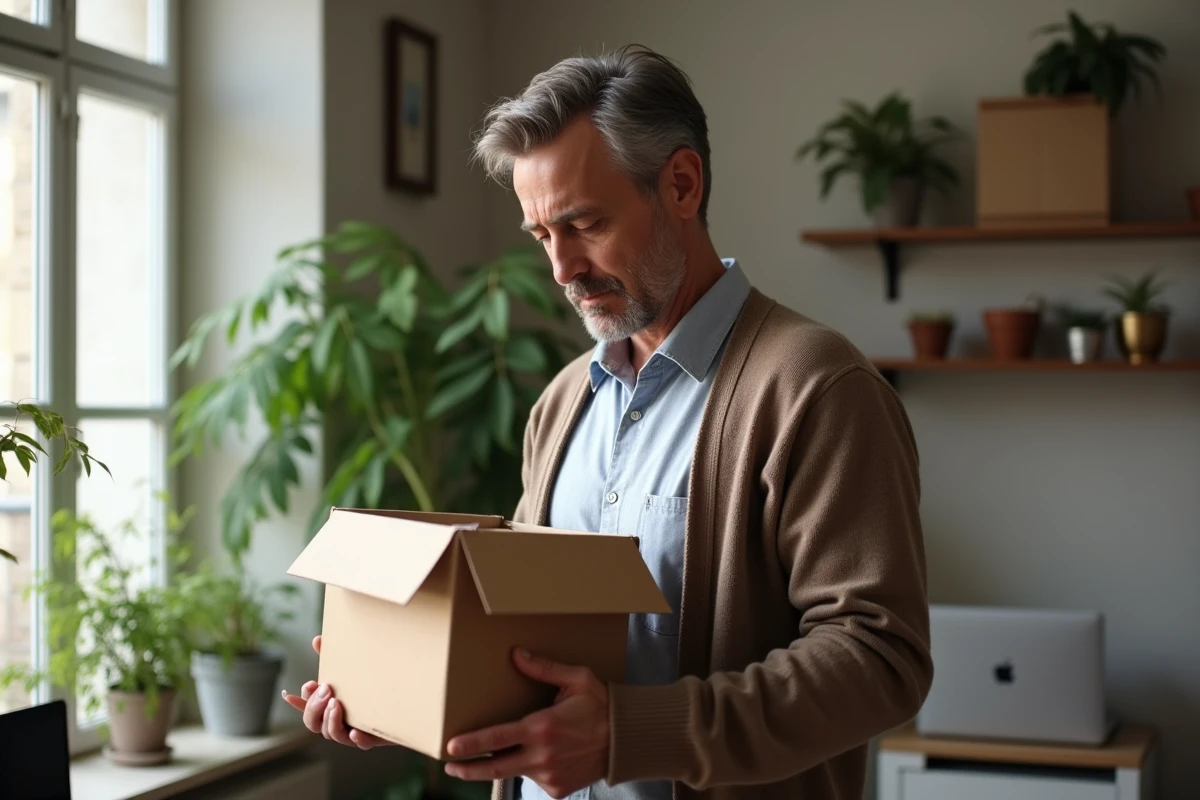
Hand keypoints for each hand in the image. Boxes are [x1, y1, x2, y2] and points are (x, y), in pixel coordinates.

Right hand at [281, 635, 393, 749]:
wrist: (405, 700)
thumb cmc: (371, 684)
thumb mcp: (352, 669)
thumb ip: (334, 656)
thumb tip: (317, 639)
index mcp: (329, 705)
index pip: (307, 707)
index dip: (301, 700)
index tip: (309, 683)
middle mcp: (338, 720)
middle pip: (313, 724)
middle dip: (314, 708)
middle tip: (326, 690)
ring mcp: (353, 730)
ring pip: (332, 734)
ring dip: (330, 720)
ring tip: (336, 703)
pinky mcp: (373, 738)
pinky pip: (361, 744)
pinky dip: (357, 739)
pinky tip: (355, 732)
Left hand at [443, 649, 609, 798]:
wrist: (626, 741)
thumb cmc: (601, 706)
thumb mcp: (576, 679)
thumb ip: (543, 669)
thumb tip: (516, 655)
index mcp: (542, 727)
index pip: (497, 738)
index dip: (471, 744)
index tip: (450, 747)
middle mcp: (542, 756)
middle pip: (494, 768)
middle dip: (468, 768)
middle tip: (450, 766)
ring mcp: (549, 776)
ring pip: (515, 772)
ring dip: (503, 765)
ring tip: (495, 757)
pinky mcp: (557, 789)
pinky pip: (534, 780)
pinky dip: (532, 768)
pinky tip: (544, 756)